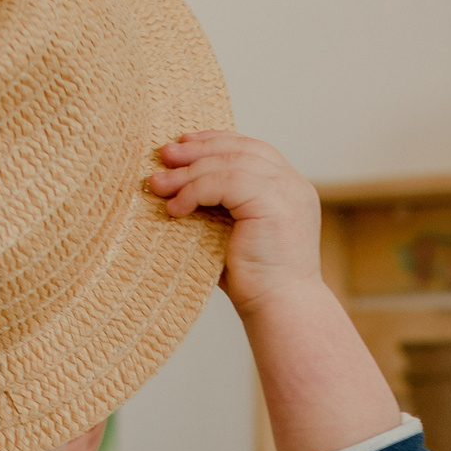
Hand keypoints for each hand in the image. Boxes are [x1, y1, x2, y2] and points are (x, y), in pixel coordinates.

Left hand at [148, 131, 322, 316]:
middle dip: (198, 150)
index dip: (216, 142)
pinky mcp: (273, 203)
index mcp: (289, 188)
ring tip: (158, 184)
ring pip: (230, 163)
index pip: (251, 150)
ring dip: (189, 171)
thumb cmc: (255, 283)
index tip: (183, 144)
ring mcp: (287, 191)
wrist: (279, 309)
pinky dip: (196, 191)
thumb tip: (174, 190)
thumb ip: (218, 208)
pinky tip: (176, 209)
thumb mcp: (233, 235)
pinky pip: (226, 182)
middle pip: (241, 149)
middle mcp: (293, 185)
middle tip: (164, 155)